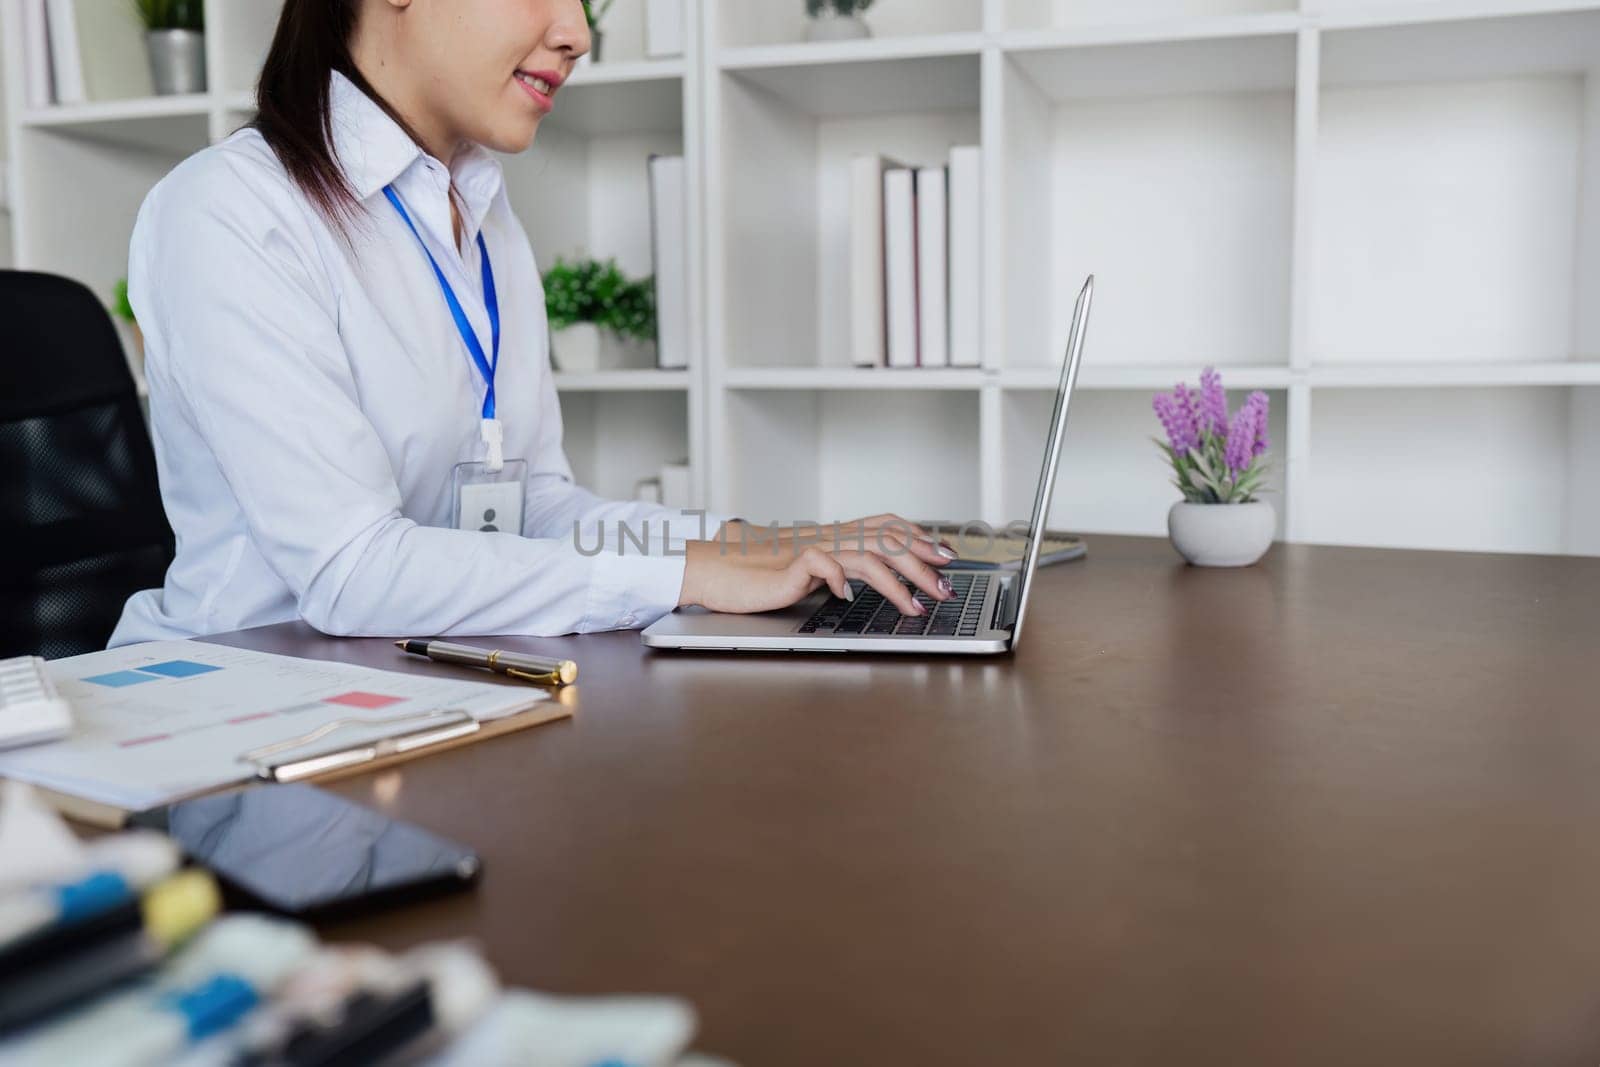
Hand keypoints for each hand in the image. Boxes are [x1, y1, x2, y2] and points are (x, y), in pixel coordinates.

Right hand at [682, 514, 956, 615]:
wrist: (709, 571)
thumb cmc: (751, 576)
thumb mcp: (804, 573)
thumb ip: (833, 572)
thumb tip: (863, 583)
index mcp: (830, 536)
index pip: (883, 525)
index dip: (918, 536)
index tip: (945, 555)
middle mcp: (824, 537)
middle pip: (884, 539)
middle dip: (922, 563)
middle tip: (946, 587)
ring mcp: (807, 549)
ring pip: (865, 553)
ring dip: (898, 581)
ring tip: (917, 606)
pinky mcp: (786, 566)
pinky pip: (822, 564)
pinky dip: (841, 580)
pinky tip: (849, 599)